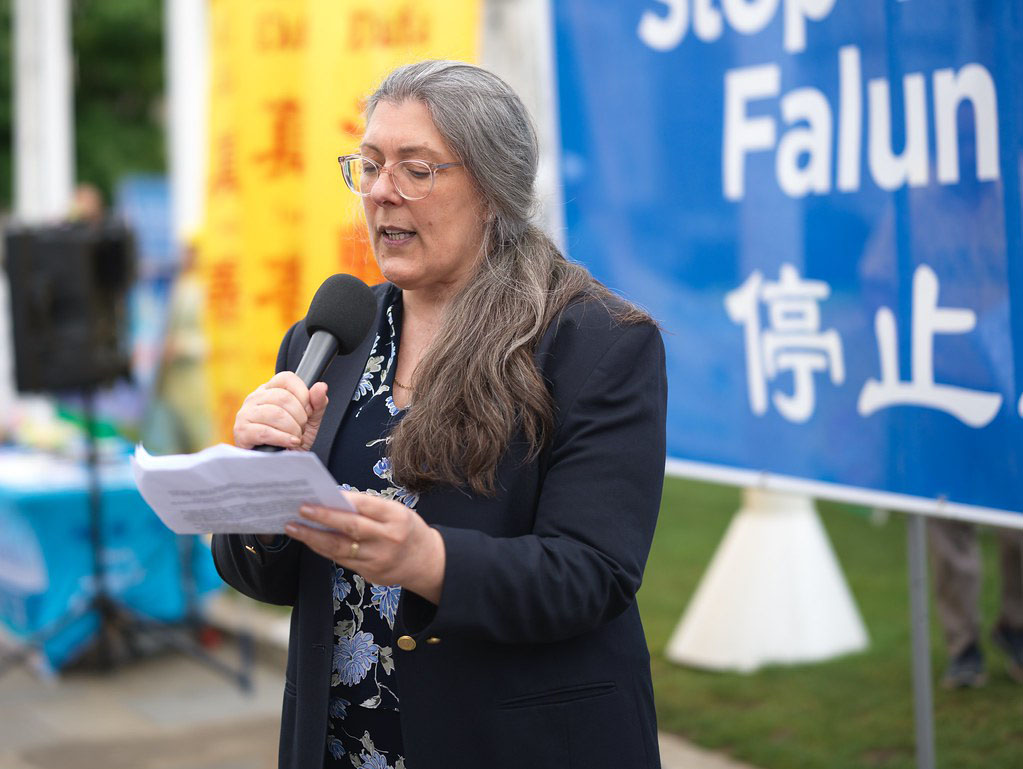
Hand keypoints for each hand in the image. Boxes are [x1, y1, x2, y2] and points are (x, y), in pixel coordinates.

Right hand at [233, 372, 327, 450]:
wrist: (277, 466)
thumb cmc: (290, 440)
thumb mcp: (309, 421)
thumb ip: (317, 403)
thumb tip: (321, 386)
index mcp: (270, 390)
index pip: (287, 378)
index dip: (303, 394)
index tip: (308, 410)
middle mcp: (255, 398)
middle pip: (283, 397)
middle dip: (299, 417)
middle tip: (300, 429)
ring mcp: (245, 414)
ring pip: (275, 414)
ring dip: (292, 429)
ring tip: (295, 438)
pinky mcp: (242, 432)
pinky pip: (265, 431)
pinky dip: (283, 438)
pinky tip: (291, 443)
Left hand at [284, 493, 445, 603]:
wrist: (427, 563)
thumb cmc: (407, 530)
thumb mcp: (397, 512)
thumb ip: (369, 507)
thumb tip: (335, 499)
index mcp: (396, 518)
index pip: (364, 506)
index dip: (339, 501)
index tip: (317, 496)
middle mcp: (388, 539)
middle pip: (350, 528)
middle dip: (322, 518)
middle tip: (300, 510)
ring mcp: (378, 559)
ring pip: (340, 548)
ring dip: (313, 537)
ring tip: (294, 527)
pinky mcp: (370, 574)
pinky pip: (341, 560)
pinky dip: (323, 549)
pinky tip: (310, 540)